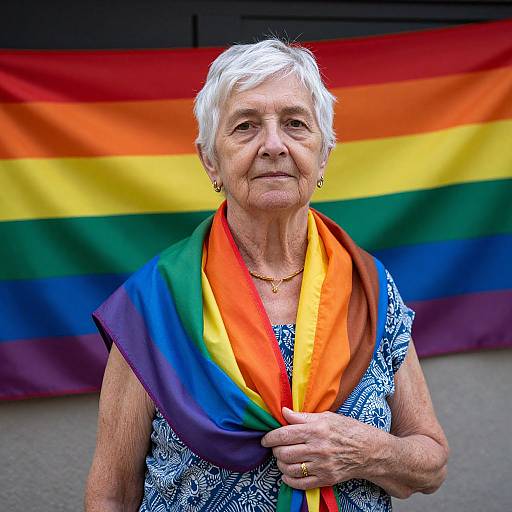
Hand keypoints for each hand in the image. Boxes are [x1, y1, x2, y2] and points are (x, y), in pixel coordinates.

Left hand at [261, 407, 375, 489]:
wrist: (369, 450)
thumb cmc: (347, 429)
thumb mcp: (326, 416)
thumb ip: (302, 416)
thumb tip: (283, 411)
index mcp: (316, 430)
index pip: (284, 434)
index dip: (270, 437)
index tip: (265, 439)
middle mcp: (318, 448)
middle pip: (284, 453)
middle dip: (275, 450)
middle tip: (276, 447)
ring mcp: (322, 466)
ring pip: (289, 468)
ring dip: (281, 464)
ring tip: (283, 458)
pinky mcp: (325, 479)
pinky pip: (300, 483)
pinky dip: (289, 479)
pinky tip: (288, 472)